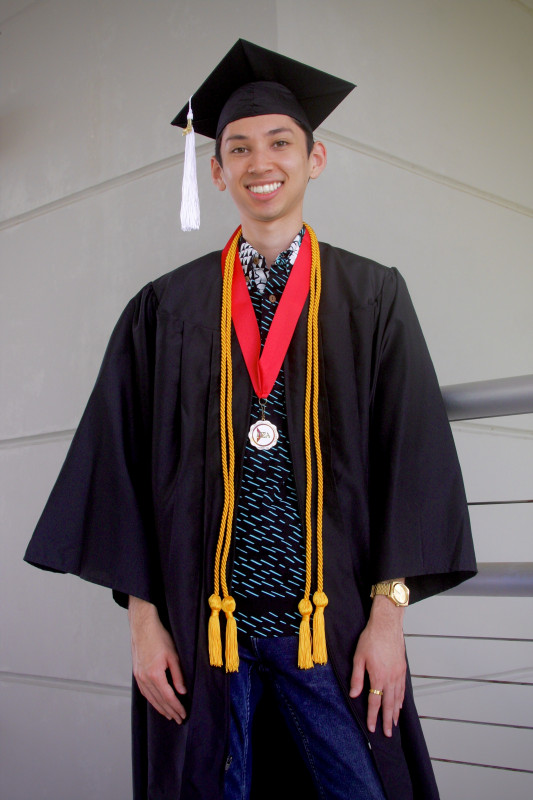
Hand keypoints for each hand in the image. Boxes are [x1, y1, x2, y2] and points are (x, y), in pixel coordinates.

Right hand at [128, 596, 186, 723]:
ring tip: (169, 715)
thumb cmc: (159, 637)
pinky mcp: (136, 673)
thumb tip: (182, 691)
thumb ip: (178, 675)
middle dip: (169, 711)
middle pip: (159, 700)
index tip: (183, 714)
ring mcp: (138, 676)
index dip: (176, 707)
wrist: (143, 627)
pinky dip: (152, 700)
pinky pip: (144, 692)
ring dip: (160, 708)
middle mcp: (144, 678)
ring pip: (150, 698)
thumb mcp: (173, 655)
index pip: (168, 697)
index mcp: (154, 675)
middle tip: (178, 719)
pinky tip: (157, 702)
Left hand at [349, 596, 405, 736]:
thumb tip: (354, 695)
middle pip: (388, 704)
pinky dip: (401, 699)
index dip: (373, 716)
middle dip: (387, 720)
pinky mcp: (402, 669)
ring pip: (397, 698)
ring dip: (395, 712)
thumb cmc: (371, 639)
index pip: (375, 702)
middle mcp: (390, 678)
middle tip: (388, 734)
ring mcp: (398, 674)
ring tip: (394, 723)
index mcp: (378, 677)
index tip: (372, 728)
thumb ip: (356, 678)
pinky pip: (402, 689)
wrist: (387, 625)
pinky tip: (399, 705)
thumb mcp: (359, 657)